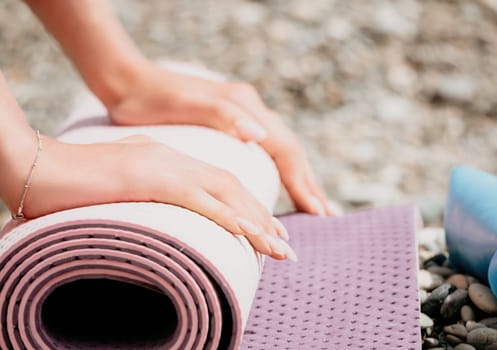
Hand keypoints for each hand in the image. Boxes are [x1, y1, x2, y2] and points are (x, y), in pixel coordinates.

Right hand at [9, 135, 296, 260]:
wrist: (39, 163)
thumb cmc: (75, 178)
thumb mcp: (123, 180)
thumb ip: (149, 189)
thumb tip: (165, 208)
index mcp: (170, 159)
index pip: (220, 182)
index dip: (247, 206)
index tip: (267, 230)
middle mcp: (175, 159)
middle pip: (232, 187)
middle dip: (262, 217)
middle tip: (285, 245)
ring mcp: (164, 166)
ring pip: (224, 194)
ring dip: (255, 222)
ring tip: (280, 249)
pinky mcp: (150, 178)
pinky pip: (198, 200)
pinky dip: (226, 217)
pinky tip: (247, 235)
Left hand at [107, 64, 335, 215]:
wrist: (130, 82)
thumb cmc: (153, 98)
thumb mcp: (187, 104)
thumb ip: (225, 116)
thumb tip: (261, 137)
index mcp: (246, 108)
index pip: (285, 150)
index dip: (301, 181)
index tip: (318, 211)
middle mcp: (251, 111)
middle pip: (291, 152)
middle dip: (309, 184)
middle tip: (328, 215)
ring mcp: (244, 117)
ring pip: (282, 152)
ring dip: (300, 180)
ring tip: (314, 206)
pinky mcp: (233, 124)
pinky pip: (267, 152)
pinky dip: (281, 172)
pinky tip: (281, 185)